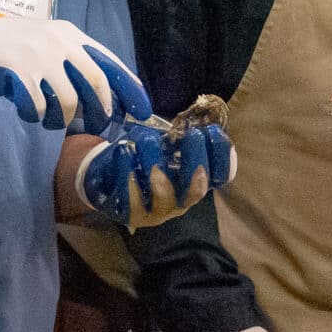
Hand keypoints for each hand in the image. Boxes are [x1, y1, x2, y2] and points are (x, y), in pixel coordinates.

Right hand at [0, 16, 150, 132]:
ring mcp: (37, 55)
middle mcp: (57, 41)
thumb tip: (102, 99)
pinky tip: (27, 112)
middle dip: (101, 111)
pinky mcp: (17, 71)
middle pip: (96, 83)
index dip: (129, 88)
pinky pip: (38, 107)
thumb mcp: (42, 46)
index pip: (109, 63)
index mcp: (69, 34)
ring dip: (62, 119)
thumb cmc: (3, 48)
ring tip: (49, 120)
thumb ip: (69, 64)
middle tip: (97, 128)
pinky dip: (34, 116)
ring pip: (68, 101)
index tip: (142, 112)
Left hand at [78, 123, 234, 229]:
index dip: (222, 157)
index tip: (211, 131)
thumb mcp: (164, 141)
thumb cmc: (143, 156)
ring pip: (164, 196)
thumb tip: (190, 117)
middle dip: (196, 160)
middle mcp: (180, 201)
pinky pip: (130, 200)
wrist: (110, 176)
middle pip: (197, 191)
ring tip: (145, 140)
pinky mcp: (128, 214)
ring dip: (156, 163)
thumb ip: (180, 133)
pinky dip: (127, 171)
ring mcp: (156, 212)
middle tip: (190, 135)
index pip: (220, 177)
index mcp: (194, 182)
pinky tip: (123, 151)